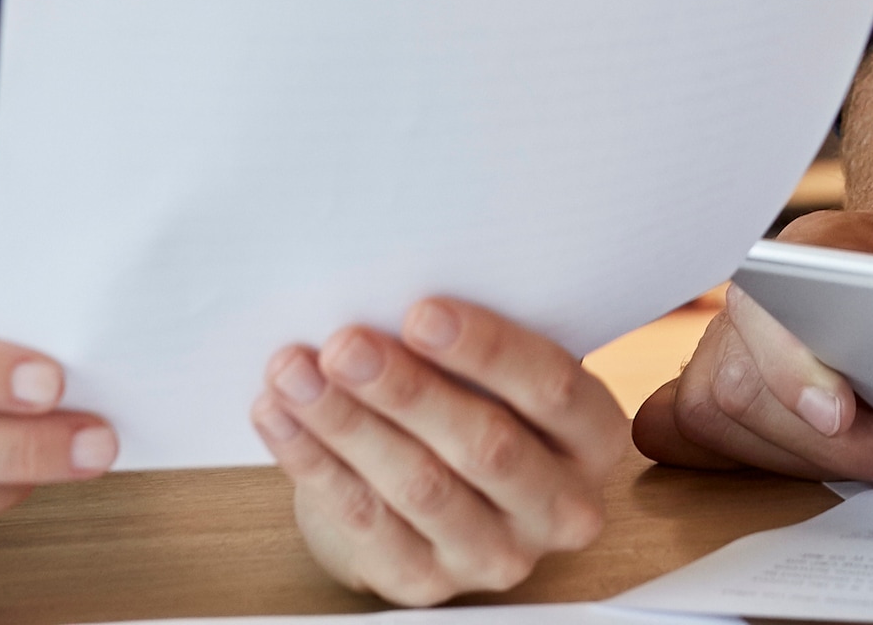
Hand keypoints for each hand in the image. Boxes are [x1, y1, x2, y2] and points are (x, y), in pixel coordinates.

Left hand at [253, 298, 624, 604]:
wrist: (439, 490)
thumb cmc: (475, 401)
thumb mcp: (500, 371)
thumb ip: (474, 340)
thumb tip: (397, 288)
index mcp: (593, 437)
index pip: (553, 390)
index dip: (488, 350)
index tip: (420, 311)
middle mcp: (559, 506)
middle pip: (486, 447)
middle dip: (407, 391)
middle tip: (344, 345)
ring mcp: (495, 555)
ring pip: (419, 486)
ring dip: (348, 424)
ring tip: (295, 372)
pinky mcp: (426, 583)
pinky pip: (365, 520)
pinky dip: (314, 462)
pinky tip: (280, 416)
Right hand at [632, 211, 872, 485]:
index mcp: (808, 251)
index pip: (768, 314)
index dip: (796, 371)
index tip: (841, 410)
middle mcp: (747, 293)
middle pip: (743, 388)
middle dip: (825, 442)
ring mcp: (719, 337)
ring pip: (717, 415)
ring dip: (795, 456)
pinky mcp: (709, 380)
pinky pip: (678, 426)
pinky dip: (720, 451)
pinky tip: (780, 458)